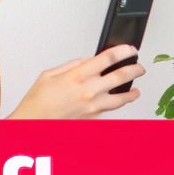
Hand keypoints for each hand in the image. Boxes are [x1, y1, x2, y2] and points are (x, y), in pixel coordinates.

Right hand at [8, 44, 145, 118]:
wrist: (34, 125)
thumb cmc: (38, 102)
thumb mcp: (49, 74)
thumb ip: (72, 65)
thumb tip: (88, 60)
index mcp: (77, 76)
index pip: (108, 58)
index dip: (123, 51)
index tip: (130, 49)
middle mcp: (88, 91)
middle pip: (121, 76)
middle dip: (135, 69)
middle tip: (139, 67)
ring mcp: (93, 106)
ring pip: (122, 98)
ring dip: (132, 92)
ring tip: (136, 88)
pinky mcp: (93, 118)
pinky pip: (111, 109)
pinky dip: (119, 103)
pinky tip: (121, 100)